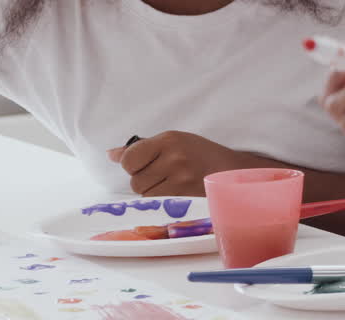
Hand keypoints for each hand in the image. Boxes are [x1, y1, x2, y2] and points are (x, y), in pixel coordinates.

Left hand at [107, 131, 262, 195]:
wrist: (233, 170)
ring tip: (173, 183)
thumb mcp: (175, 141)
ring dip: (154, 192)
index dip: (133, 164)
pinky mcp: (186, 197)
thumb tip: (111, 155)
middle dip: (145, 180)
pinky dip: (163, 201)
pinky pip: (159, 204)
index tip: (144, 164)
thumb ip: (142, 148)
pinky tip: (178, 192)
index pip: (129, 158)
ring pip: (145, 195)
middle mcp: (174, 158)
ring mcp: (181, 179)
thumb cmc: (201, 154)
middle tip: (164, 174)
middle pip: (135, 180)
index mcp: (169, 140)